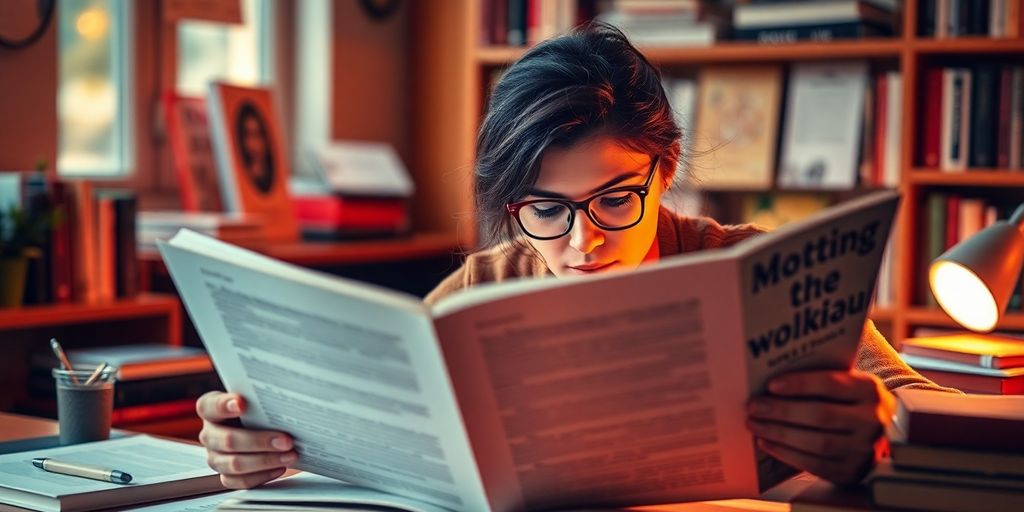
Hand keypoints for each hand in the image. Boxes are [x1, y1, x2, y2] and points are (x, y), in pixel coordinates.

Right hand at [196, 391, 296, 488]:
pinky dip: (263, 476)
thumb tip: (282, 402)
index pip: (209, 406)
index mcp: (210, 410)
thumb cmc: (256, 409)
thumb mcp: (256, 399)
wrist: (259, 426)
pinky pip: (242, 480)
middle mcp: (210, 434)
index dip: (224, 405)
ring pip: (235, 464)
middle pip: (227, 441)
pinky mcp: (227, 475)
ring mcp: (216, 457)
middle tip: (285, 440)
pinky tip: (280, 467)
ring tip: (289, 455)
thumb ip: (261, 399)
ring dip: (266, 461)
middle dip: (259, 441)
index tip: (241, 403)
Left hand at [746, 369, 894, 484]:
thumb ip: (819, 381)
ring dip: (779, 434)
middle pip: (821, 415)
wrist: (884, 434)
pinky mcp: (851, 471)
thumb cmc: (852, 402)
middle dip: (782, 411)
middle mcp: (871, 421)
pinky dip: (786, 454)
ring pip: (816, 443)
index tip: (771, 385)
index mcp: (869, 390)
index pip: (831, 385)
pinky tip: (767, 443)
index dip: (800, 385)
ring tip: (756, 425)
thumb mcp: (847, 384)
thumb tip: (773, 383)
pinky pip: (814, 465)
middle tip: (754, 407)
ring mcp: (863, 449)